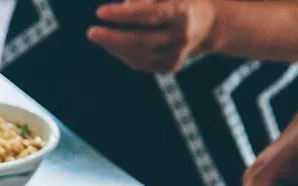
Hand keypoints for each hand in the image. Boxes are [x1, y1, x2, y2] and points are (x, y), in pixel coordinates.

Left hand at [87, 0, 216, 72]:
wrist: (205, 23)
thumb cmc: (178, 0)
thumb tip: (125, 7)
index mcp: (182, 12)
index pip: (149, 15)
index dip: (123, 15)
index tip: (100, 12)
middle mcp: (181, 36)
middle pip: (141, 40)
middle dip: (112, 38)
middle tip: (91, 33)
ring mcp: (176, 55)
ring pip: (138, 56)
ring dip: (114, 46)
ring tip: (101, 35)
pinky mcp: (169, 67)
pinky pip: (140, 63)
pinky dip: (123, 53)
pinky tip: (115, 44)